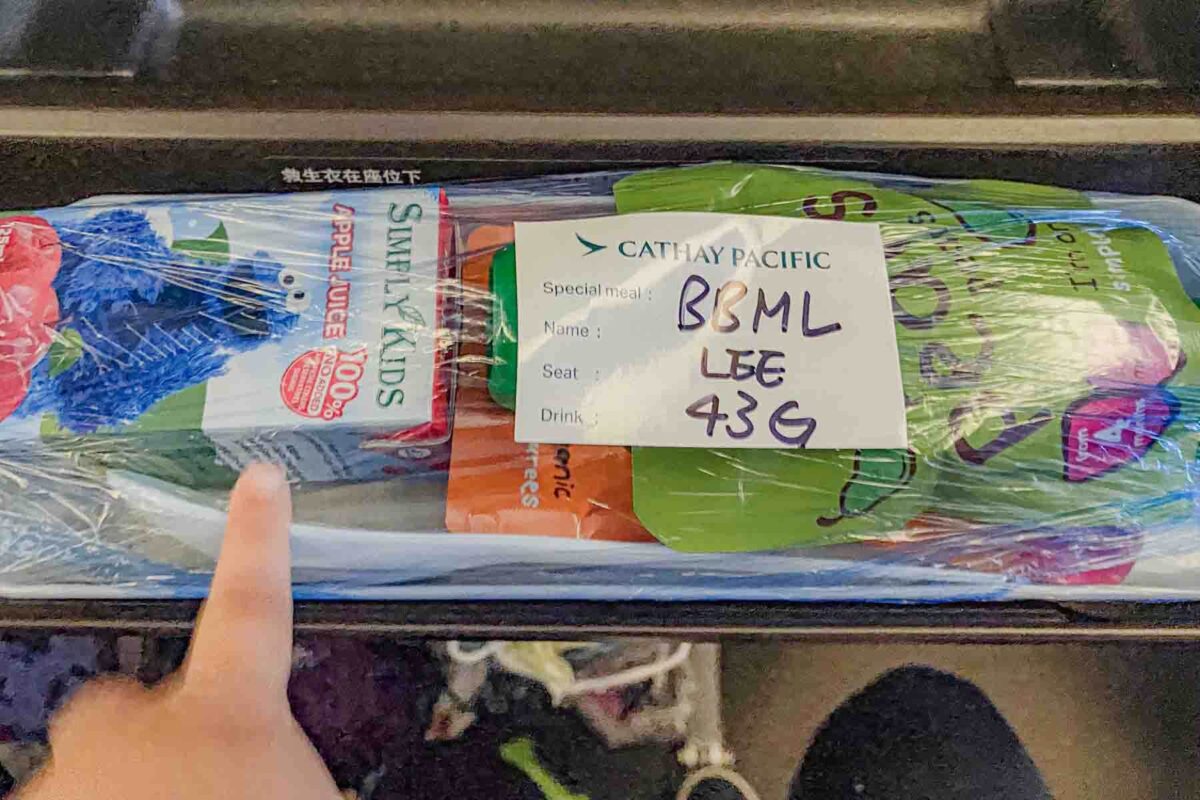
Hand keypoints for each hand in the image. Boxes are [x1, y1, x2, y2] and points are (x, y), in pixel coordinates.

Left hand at [19, 464, 339, 799]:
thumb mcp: (307, 794)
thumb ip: (288, 757)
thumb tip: (287, 759)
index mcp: (231, 716)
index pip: (254, 606)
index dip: (259, 539)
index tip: (261, 479)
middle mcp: (139, 728)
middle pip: (145, 703)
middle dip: (166, 734)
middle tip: (211, 782)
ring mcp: (72, 772)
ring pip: (103, 766)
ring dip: (139, 789)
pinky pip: (69, 798)